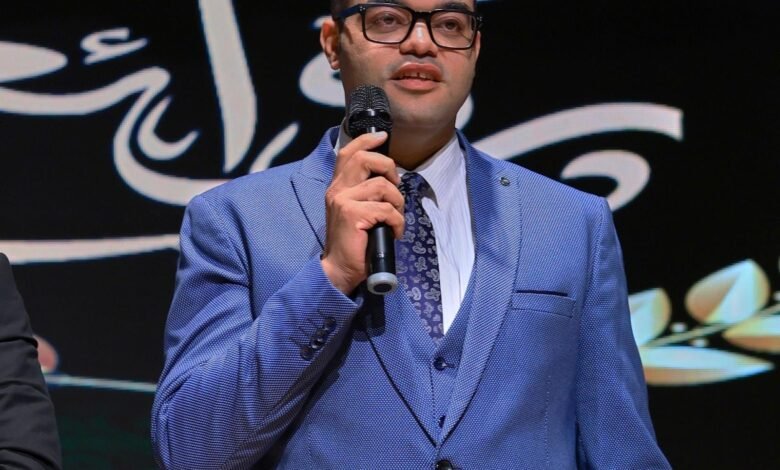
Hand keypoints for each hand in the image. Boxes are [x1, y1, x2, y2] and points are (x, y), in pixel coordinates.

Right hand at [321, 132, 404, 294]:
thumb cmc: (354, 242)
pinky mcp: (351, 214)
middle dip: (388, 167)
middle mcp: (337, 190)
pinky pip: (386, 209)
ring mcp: (343, 201)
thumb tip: (389, 177)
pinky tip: (395, 232)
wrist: (339, 269)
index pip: (348, 153)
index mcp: (338, 187)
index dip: (366, 141)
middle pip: (363, 159)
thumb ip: (364, 192)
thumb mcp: (356, 211)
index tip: (382, 137)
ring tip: (396, 217)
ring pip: (381, 186)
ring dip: (397, 202)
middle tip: (396, 185)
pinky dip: (397, 221)